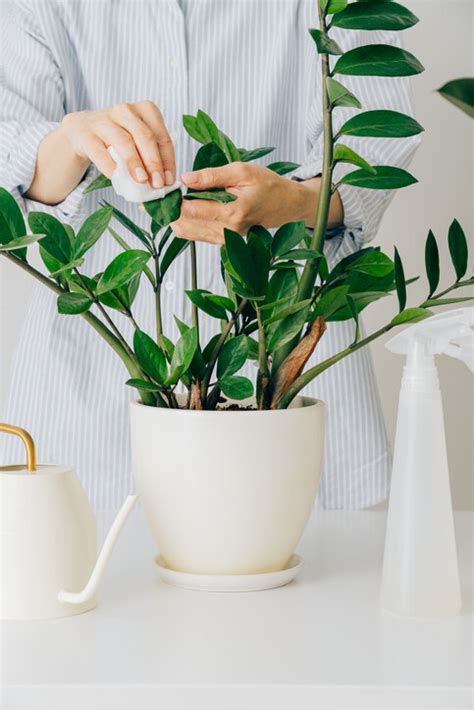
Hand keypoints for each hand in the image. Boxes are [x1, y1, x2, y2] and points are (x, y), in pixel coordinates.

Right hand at [60, 101, 175, 187]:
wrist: (81, 131)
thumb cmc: (117, 140)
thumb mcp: (137, 143)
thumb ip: (150, 159)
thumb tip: (164, 184)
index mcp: (145, 111)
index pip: (161, 136)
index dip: (167, 160)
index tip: (169, 181)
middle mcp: (125, 111)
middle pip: (144, 136)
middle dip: (154, 162)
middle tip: (158, 184)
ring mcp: (103, 120)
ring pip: (123, 141)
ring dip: (134, 162)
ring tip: (141, 181)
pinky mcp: (85, 134)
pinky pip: (99, 151)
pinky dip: (109, 165)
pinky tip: (116, 178)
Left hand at [172, 163, 341, 243]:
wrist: (287, 206)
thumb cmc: (268, 185)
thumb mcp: (242, 171)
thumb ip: (213, 176)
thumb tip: (185, 178)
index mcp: (233, 213)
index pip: (192, 210)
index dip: (171, 201)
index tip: (158, 190)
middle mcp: (228, 232)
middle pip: (185, 225)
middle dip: (167, 212)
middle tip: (152, 197)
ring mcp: (226, 240)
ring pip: (188, 234)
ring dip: (173, 219)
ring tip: (160, 204)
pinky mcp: (224, 241)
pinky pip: (197, 236)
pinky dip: (184, 224)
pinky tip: (175, 212)